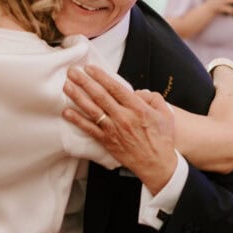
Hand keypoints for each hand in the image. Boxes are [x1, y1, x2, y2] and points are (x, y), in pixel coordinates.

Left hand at [62, 65, 177, 193]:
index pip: (115, 88)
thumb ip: (153, 98)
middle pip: (100, 96)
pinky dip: (77, 120)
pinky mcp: (107, 141)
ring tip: (67, 86)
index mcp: (138, 108)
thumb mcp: (165, 114)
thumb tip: (137, 92)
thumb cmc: (161, 139)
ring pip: (92, 110)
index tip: (90, 68)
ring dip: (78, 97)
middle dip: (85, 82)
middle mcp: (124, 117)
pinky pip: (89, 129)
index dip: (101, 76)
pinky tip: (67, 112)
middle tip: (72, 72)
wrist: (157, 164)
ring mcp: (114, 130)